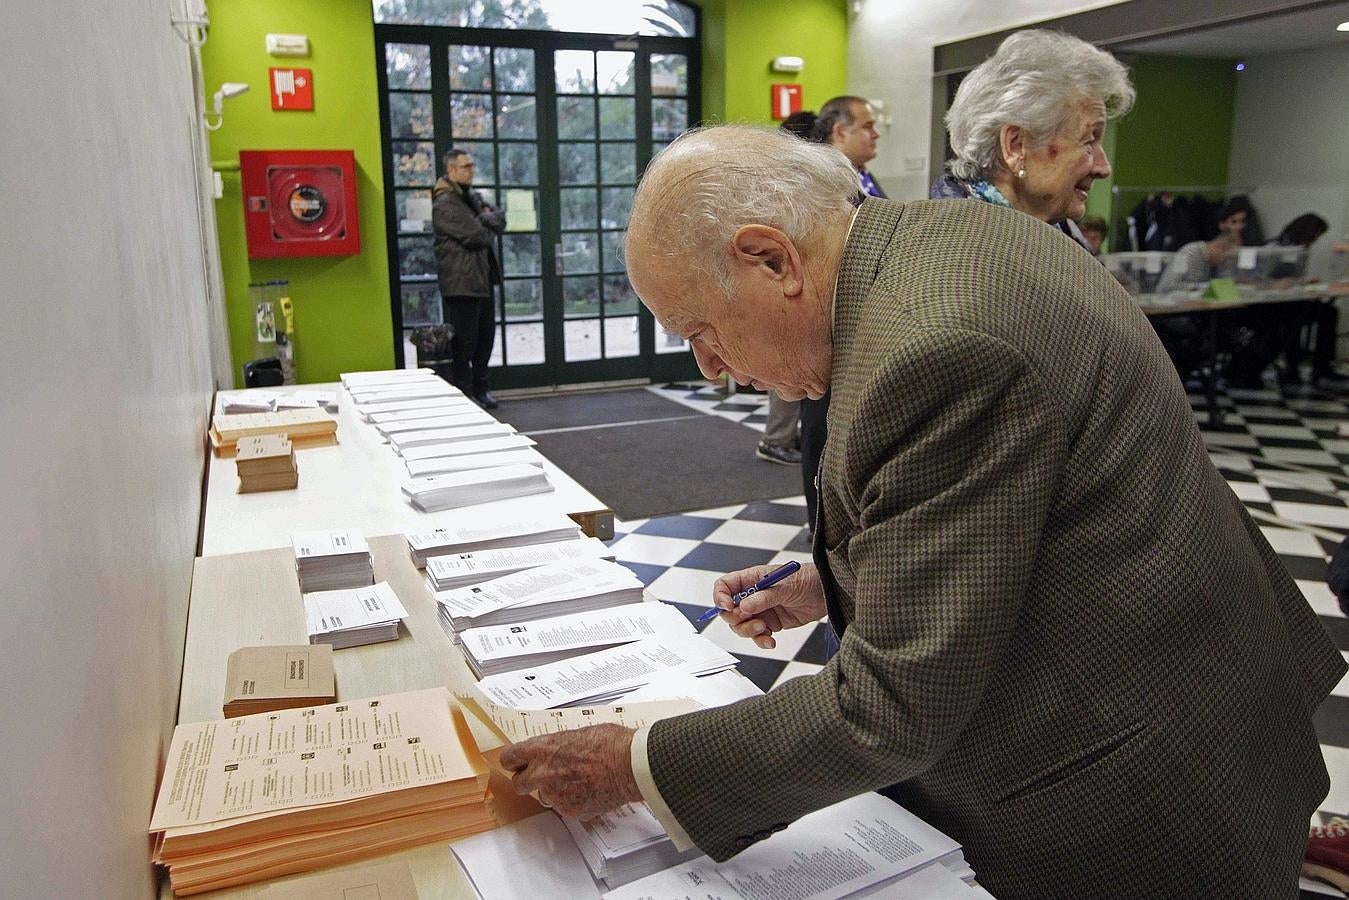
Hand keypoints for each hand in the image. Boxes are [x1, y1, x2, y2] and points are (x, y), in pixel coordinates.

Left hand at [498, 724, 641, 818]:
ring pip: (544, 796)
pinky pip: (564, 807)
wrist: (629, 765)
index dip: (513, 761)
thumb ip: (558, 745)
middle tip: (541, 776)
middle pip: (518, 784)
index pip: (509, 758)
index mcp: (541, 749)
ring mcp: (554, 795)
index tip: (516, 763)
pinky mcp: (569, 811)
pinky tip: (589, 790)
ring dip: (554, 791)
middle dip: (527, 780)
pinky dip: (573, 801)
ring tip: (577, 781)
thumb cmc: (609, 744)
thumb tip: (555, 751)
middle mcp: (542, 774)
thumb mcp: (577, 734)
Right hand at [712, 562, 825, 649]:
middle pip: (729, 611)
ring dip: (749, 631)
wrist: (827, 594)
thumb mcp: (786, 586)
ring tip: (765, 630)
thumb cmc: (807, 579)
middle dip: (737, 619)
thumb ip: (765, 597)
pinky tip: (771, 641)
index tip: (728, 607)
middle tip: (753, 621)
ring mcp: (761, 610)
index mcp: (752, 578)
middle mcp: (753, 595)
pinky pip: (757, 636)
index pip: (725, 586)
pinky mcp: (770, 624)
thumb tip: (745, 606)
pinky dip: (761, 641)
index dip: (720, 597)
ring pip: (741, 626)